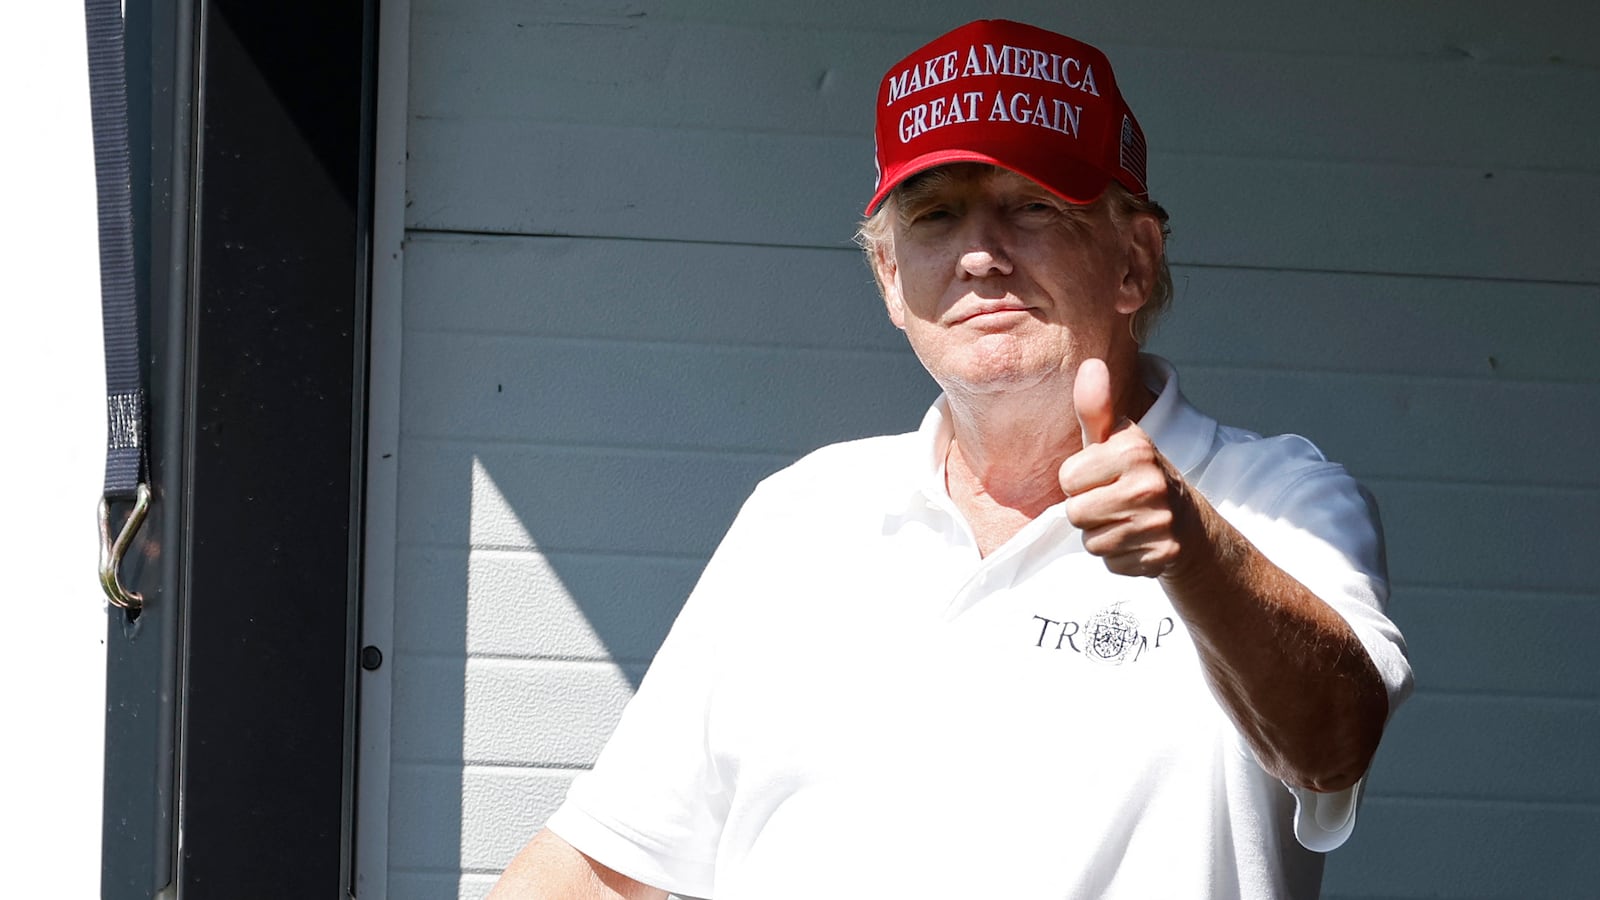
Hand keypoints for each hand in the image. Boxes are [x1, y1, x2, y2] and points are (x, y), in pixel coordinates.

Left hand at [1058, 358, 1191, 577]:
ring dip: (1102, 535)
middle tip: (1114, 501)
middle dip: (1088, 511)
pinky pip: (1111, 563)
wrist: (1188, 523)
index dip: (1079, 481)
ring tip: (1125, 520)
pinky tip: (1137, 541)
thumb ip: (1095, 407)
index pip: (1067, 479)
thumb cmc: (1136, 476)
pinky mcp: (1163, 556)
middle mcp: (1150, 484)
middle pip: (1075, 513)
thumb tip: (1090, 364)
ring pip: (1092, 542)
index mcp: (1134, 449)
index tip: (1104, 476)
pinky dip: (1120, 557)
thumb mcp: (1116, 439)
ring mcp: (1159, 522)